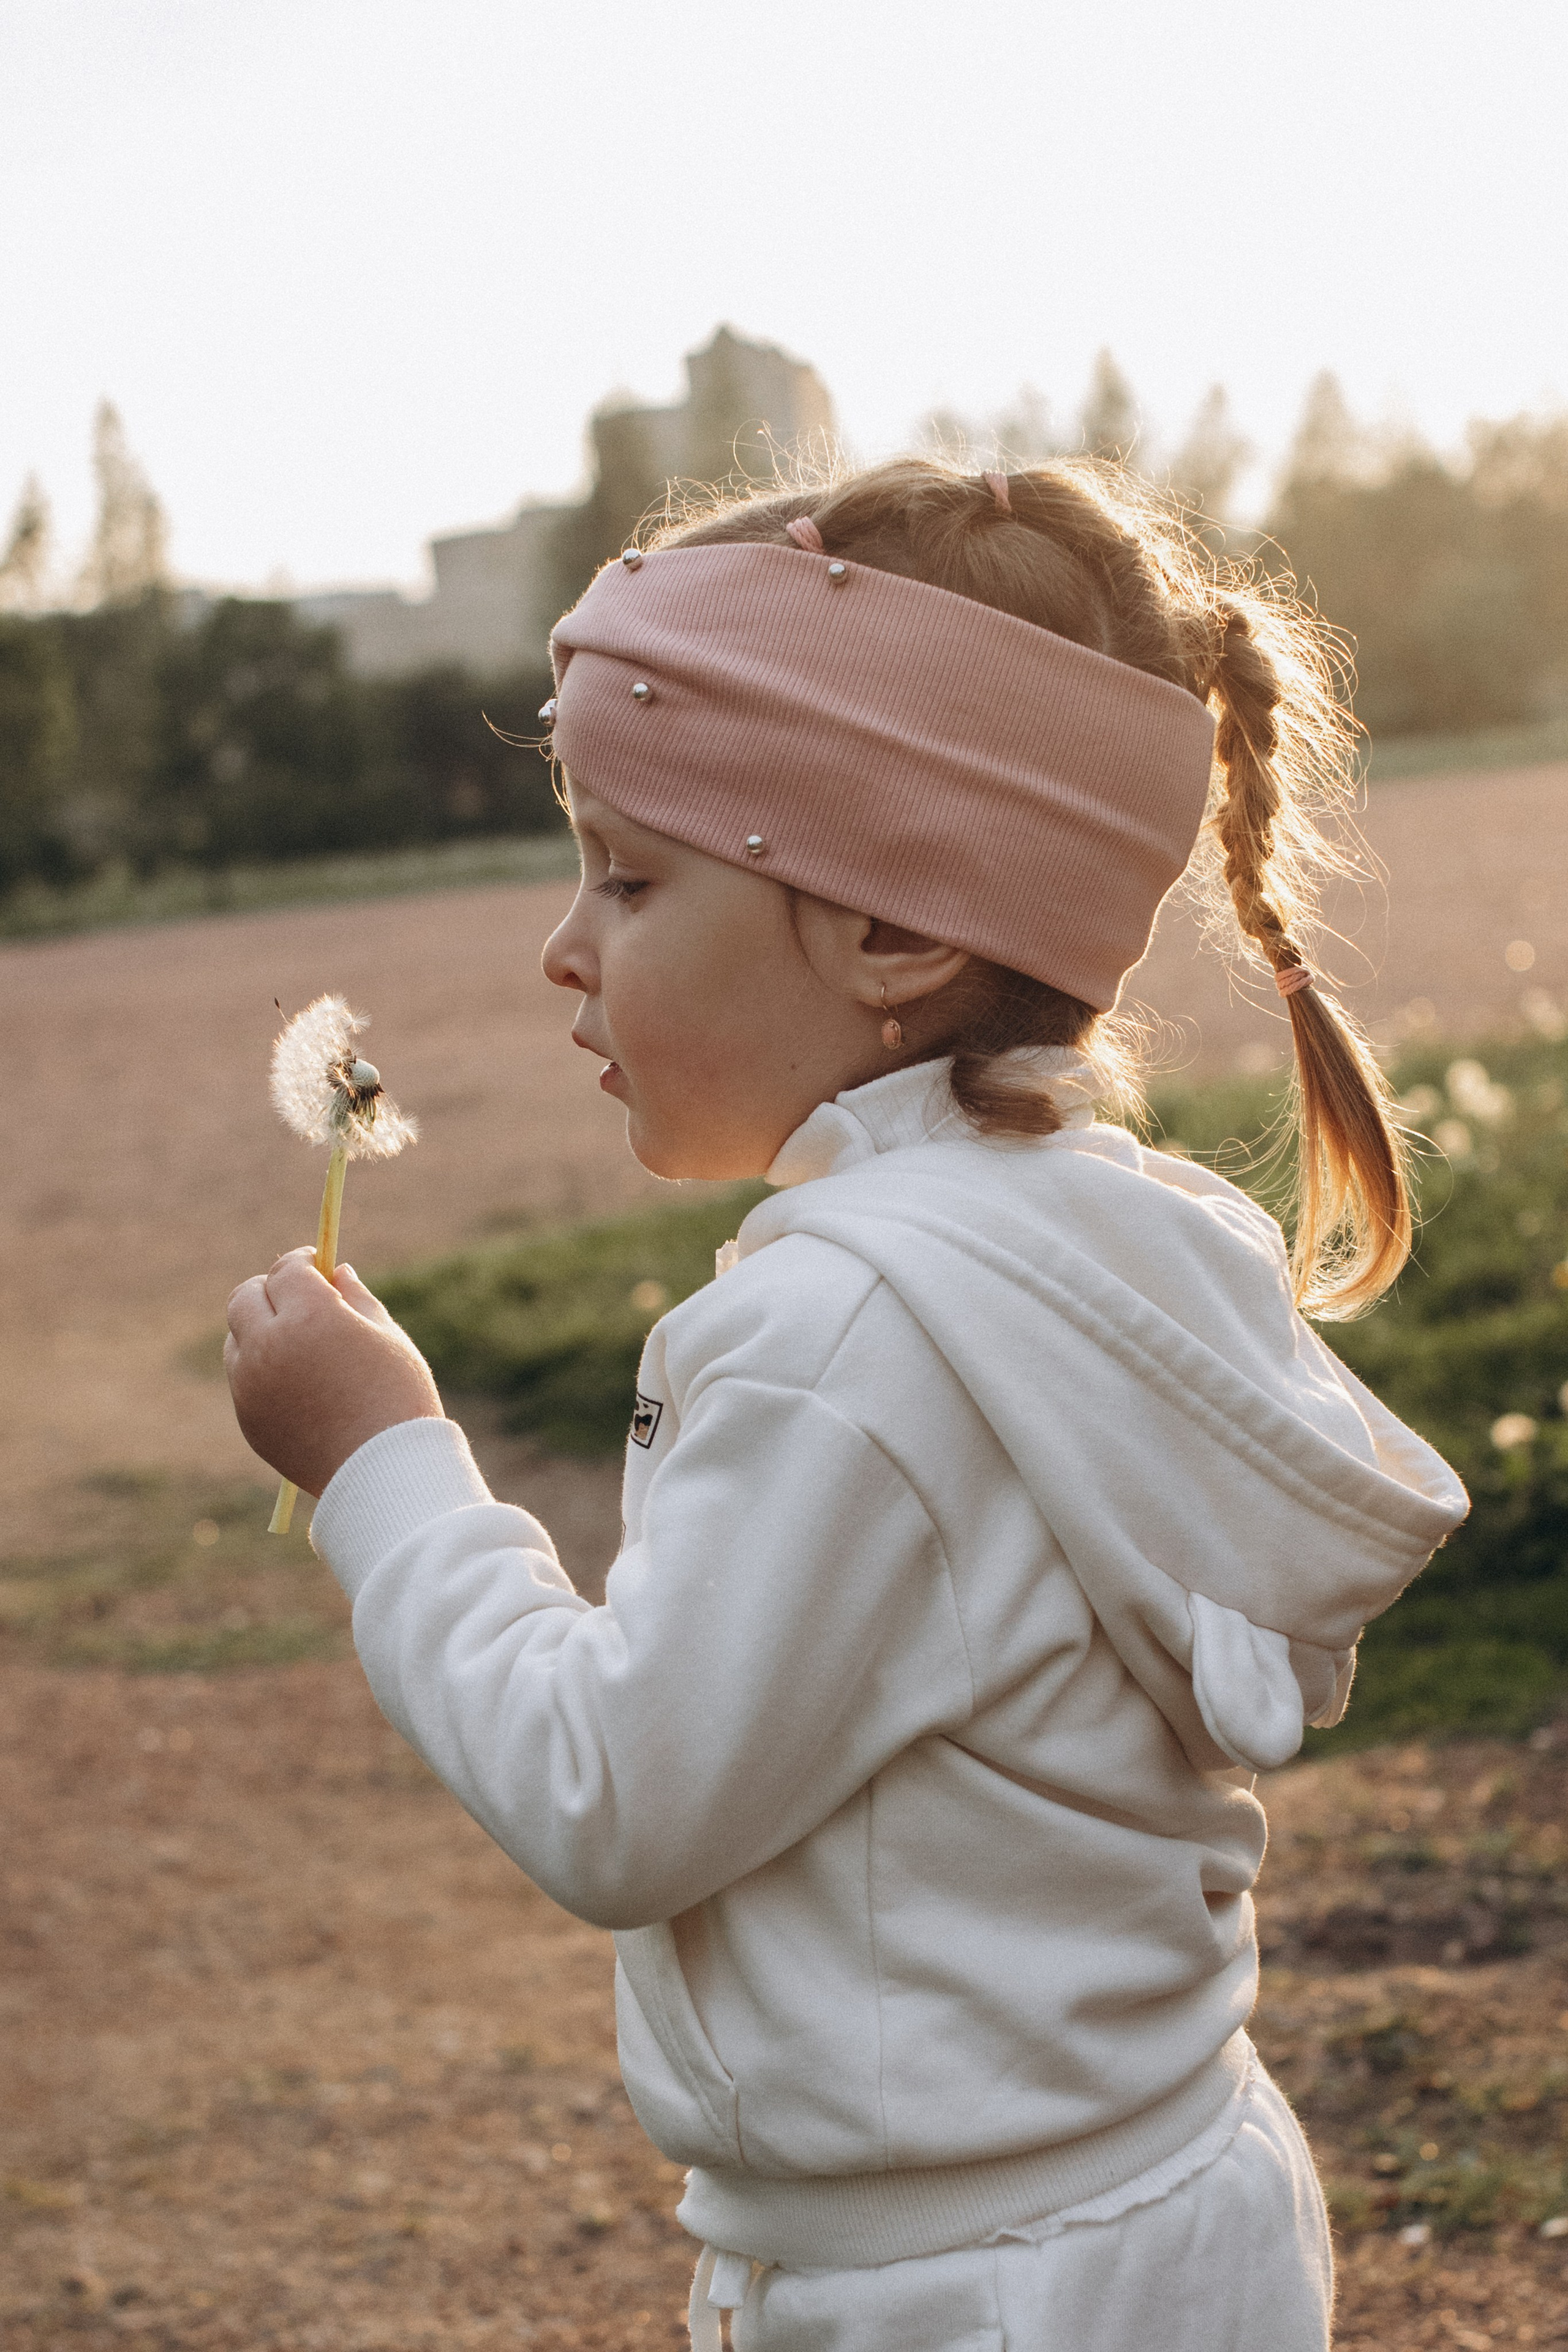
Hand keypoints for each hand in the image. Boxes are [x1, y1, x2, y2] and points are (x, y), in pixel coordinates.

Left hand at [225, 1249, 443, 1496]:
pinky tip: (301, 1384)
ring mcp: (251, 1386)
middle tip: (299, 1298)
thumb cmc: (398, 1399)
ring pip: (237, 1338)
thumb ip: (356, 1298)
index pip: (286, 1270)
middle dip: (269, 1289)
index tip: (316, 1264)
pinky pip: (243, 1379)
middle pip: (244, 1296)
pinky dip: (262, 1370)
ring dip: (260, 1329)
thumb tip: (336, 1271)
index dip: (302, 1262)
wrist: (383, 1475)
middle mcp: (269, 1346)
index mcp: (309, 1316)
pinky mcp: (248, 1419)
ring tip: (303, 1345)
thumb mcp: (388, 1337)